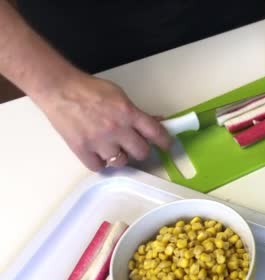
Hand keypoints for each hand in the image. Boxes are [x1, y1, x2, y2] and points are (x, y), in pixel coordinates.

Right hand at [35, 74, 170, 170]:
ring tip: (113, 148)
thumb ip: (137, 112)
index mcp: (128, 113)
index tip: (166, 145)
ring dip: (120, 157)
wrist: (59, 89)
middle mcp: (117, 129)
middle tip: (134, 145)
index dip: (165, 142)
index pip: (156, 133)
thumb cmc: (89, 89)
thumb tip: (155, 121)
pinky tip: (98, 154)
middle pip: (141, 152)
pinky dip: (100, 163)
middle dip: (140, 150)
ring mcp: (99, 141)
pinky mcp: (82, 150)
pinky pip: (98, 167)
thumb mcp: (119, 95)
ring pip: (121, 162)